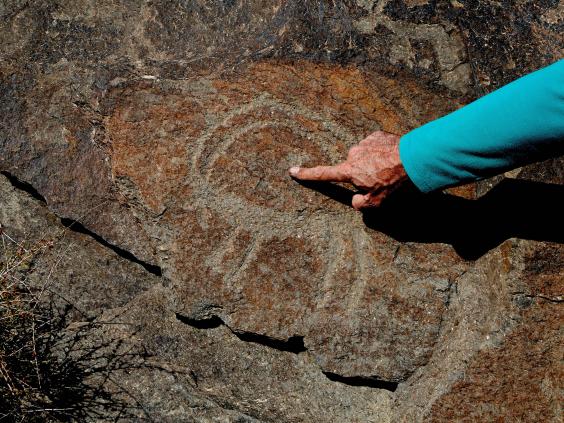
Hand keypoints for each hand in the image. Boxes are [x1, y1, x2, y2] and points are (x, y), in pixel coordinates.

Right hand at [289, 131, 408, 209]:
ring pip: (364, 155)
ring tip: (390, 168)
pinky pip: (375, 145)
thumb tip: (356, 200)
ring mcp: (365, 142)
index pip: (323, 174)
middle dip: (362, 173)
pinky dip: (381, 152)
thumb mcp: (377, 202)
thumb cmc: (394, 182)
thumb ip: (361, 204)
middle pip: (352, 166)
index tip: (292, 170)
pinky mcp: (377, 135)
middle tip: (381, 180)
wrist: (414, 159)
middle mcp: (353, 154)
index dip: (307, 174)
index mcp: (350, 170)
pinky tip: (394, 158)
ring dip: (373, 161)